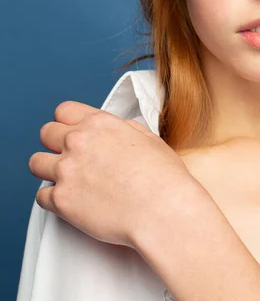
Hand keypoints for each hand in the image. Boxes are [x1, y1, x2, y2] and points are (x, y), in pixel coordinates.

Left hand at [28, 100, 198, 248]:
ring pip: (35, 163)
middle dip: (55, 143)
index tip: (71, 132)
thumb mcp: (148, 137)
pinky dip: (52, 199)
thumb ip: (123, 129)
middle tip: (68, 157)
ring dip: (48, 169)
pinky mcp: (61, 200)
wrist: (162, 209)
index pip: (64, 111)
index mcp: (99, 123)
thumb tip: (116, 130)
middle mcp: (78, 142)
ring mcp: (67, 170)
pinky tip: (69, 201)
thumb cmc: (162, 176)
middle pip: (46, 133)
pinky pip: (41, 196)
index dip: (68, 122)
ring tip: (64, 179)